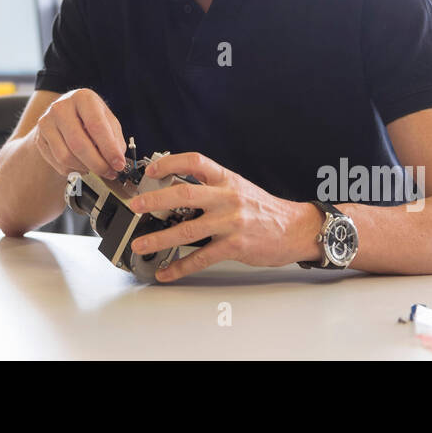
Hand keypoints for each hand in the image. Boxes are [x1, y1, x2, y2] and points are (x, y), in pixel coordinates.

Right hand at [31, 88, 125, 178]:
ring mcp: (47, 123)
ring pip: (66, 157)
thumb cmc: (89, 117)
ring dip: (85, 168)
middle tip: (109, 173)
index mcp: (82, 98)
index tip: (119, 164)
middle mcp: (61, 107)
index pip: (96, 126)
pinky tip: (81, 165)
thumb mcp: (107, 120)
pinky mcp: (39, 139)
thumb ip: (115, 139)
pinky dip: (74, 170)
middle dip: (97, 164)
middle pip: (78, 144)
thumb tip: (118, 161)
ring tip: (95, 167)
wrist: (64, 116)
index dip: (109, 148)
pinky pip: (58, 163)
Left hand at [125, 152, 317, 281]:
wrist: (295, 229)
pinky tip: (167, 271)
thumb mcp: (238, 188)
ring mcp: (231, 222)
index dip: (171, 162)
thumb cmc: (264, 210)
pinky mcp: (234, 246)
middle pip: (185, 194)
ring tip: (141, 244)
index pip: (195, 161)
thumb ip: (212, 188)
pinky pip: (201, 258)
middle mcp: (227, 198)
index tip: (151, 169)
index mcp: (227, 179)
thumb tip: (176, 191)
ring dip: (160, 238)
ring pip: (188, 229)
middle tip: (136, 205)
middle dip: (156, 200)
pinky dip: (180, 267)